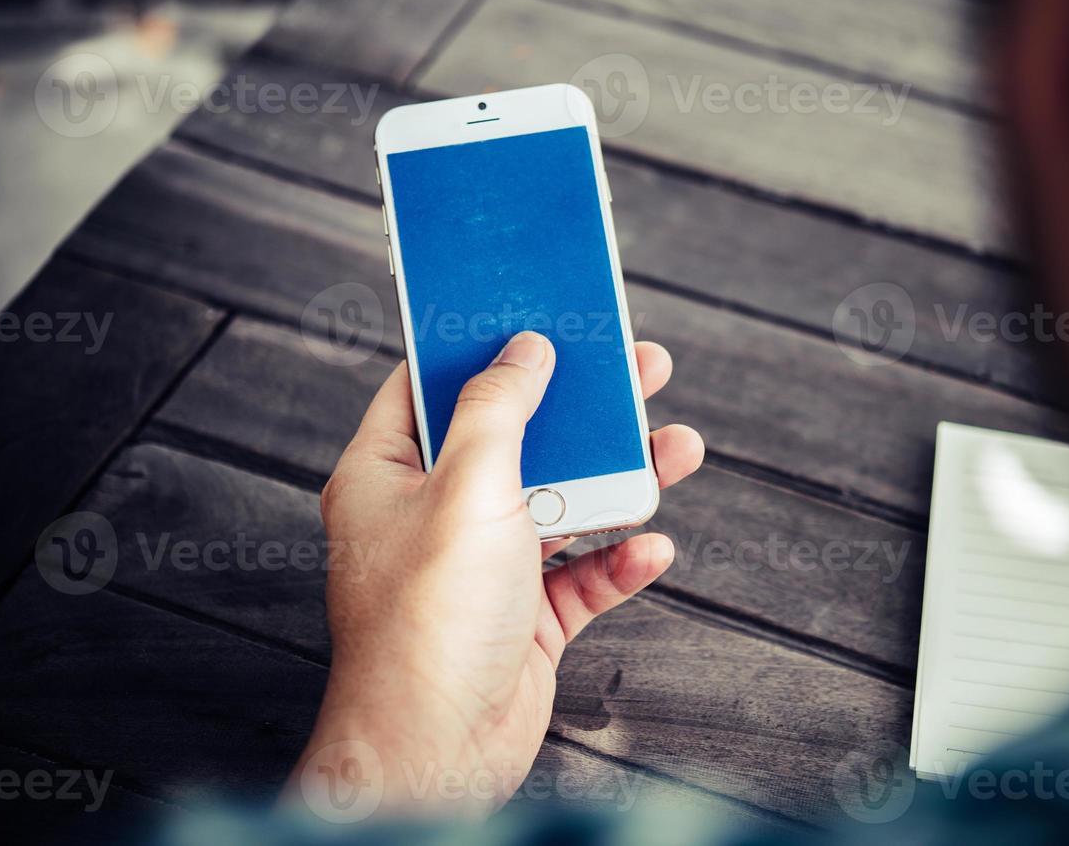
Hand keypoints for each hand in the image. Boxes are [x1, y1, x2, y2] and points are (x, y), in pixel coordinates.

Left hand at [287, 332, 703, 820]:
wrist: (440, 752)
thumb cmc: (429, 622)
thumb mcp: (468, 488)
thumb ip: (498, 410)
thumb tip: (524, 349)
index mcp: (389, 476)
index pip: (431, 388)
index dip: (485, 350)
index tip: (537, 316)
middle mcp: (434, 516)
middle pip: (519, 440)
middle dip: (585, 411)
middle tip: (640, 370)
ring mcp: (482, 568)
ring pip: (563, 503)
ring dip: (622, 482)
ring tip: (679, 449)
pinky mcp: (524, 617)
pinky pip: (581, 574)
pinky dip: (619, 560)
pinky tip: (651, 548)